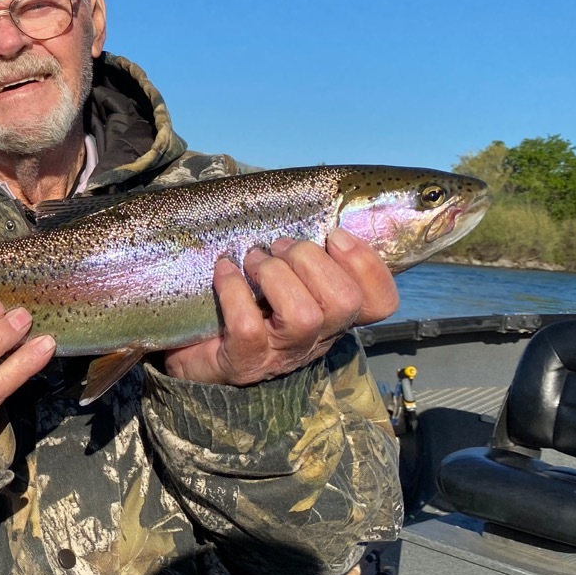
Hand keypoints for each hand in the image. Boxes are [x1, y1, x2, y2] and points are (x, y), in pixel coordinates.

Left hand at [161, 227, 398, 385]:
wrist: (194, 350)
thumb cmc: (241, 304)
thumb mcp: (281, 276)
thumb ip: (303, 256)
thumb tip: (313, 212)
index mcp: (333, 315)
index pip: (381, 302)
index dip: (369, 265)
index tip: (334, 236)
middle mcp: (317, 339)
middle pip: (345, 302)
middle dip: (309, 259)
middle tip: (278, 247)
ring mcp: (282, 354)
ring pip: (304, 315)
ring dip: (274, 274)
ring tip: (252, 261)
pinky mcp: (245, 362)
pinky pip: (248, 325)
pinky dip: (233, 290)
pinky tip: (224, 272)